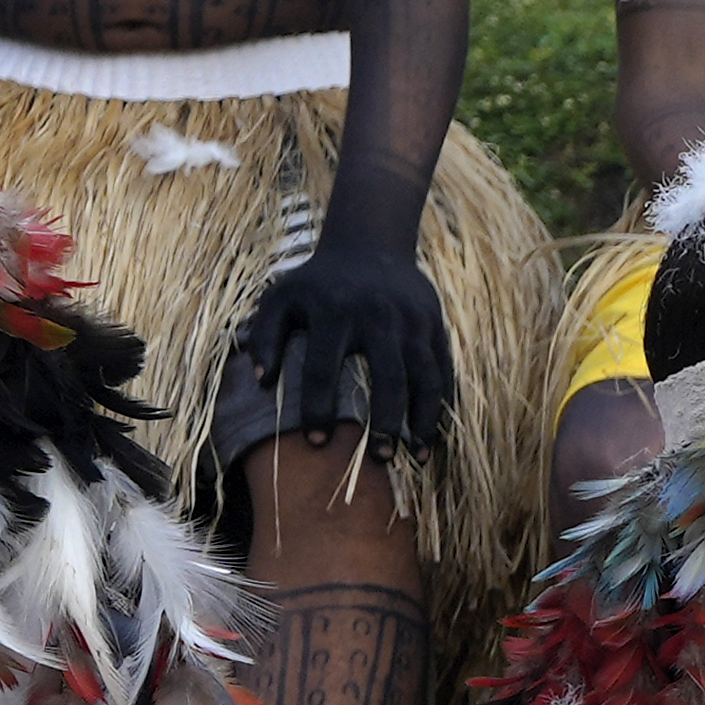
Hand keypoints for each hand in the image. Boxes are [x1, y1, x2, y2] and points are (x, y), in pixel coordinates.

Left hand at [219, 242, 459, 457]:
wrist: (370, 244)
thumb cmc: (317, 282)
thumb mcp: (280, 297)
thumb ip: (263, 335)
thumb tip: (261, 382)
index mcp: (334, 312)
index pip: (324, 369)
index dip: (318, 409)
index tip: (315, 444)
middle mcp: (378, 317)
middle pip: (387, 378)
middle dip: (384, 423)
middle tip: (378, 460)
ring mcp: (412, 322)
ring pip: (425, 378)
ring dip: (423, 420)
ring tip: (417, 457)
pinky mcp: (434, 325)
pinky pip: (444, 370)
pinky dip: (441, 405)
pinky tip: (433, 434)